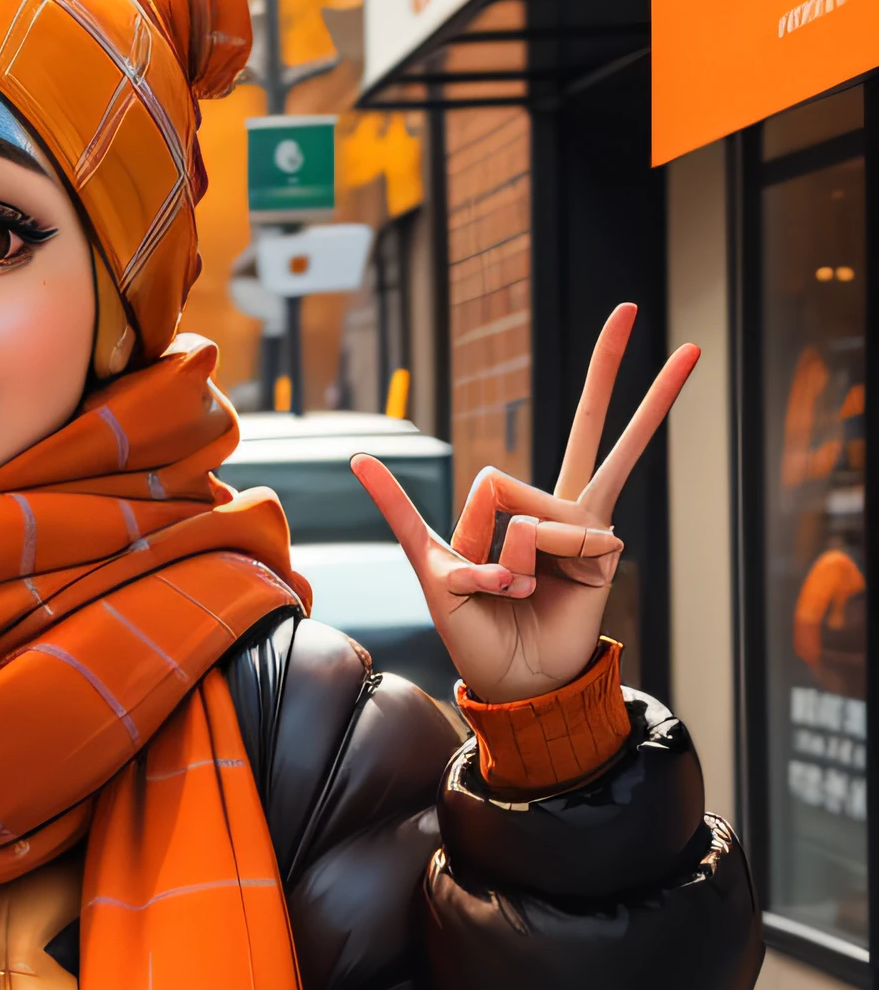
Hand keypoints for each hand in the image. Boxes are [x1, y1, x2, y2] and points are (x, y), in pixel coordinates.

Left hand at [350, 304, 697, 703]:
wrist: (515, 682)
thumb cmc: (480, 632)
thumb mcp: (432, 569)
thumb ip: (405, 510)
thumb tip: (358, 458)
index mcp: (517, 516)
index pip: (491, 483)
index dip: (463, 540)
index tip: (473, 583)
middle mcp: (557, 513)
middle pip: (592, 426)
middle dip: (614, 366)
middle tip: (631, 308)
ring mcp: (583, 528)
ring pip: (533, 499)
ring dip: (501, 560)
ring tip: (511, 593)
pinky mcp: (602, 550)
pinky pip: (551, 531)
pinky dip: (527, 563)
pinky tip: (539, 589)